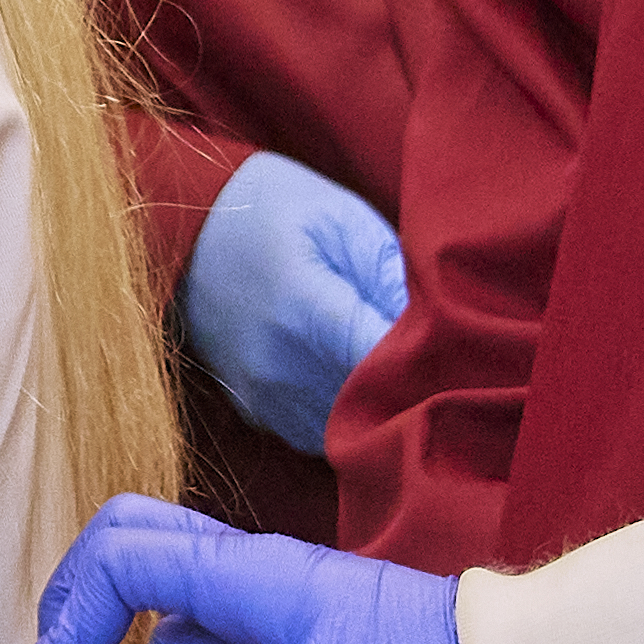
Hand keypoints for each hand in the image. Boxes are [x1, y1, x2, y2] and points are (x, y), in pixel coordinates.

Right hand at [174, 152, 414, 454]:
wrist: (184, 227)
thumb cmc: (275, 211)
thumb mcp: (343, 221)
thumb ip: (392, 277)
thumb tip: (444, 327)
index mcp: (305, 308)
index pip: (385, 363)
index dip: (431, 364)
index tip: (459, 353)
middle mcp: (278, 363)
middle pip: (370, 404)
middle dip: (410, 386)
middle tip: (441, 360)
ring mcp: (261, 393)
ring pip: (345, 428)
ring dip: (375, 407)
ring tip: (396, 368)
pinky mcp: (253, 409)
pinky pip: (316, 432)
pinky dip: (341, 415)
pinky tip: (353, 379)